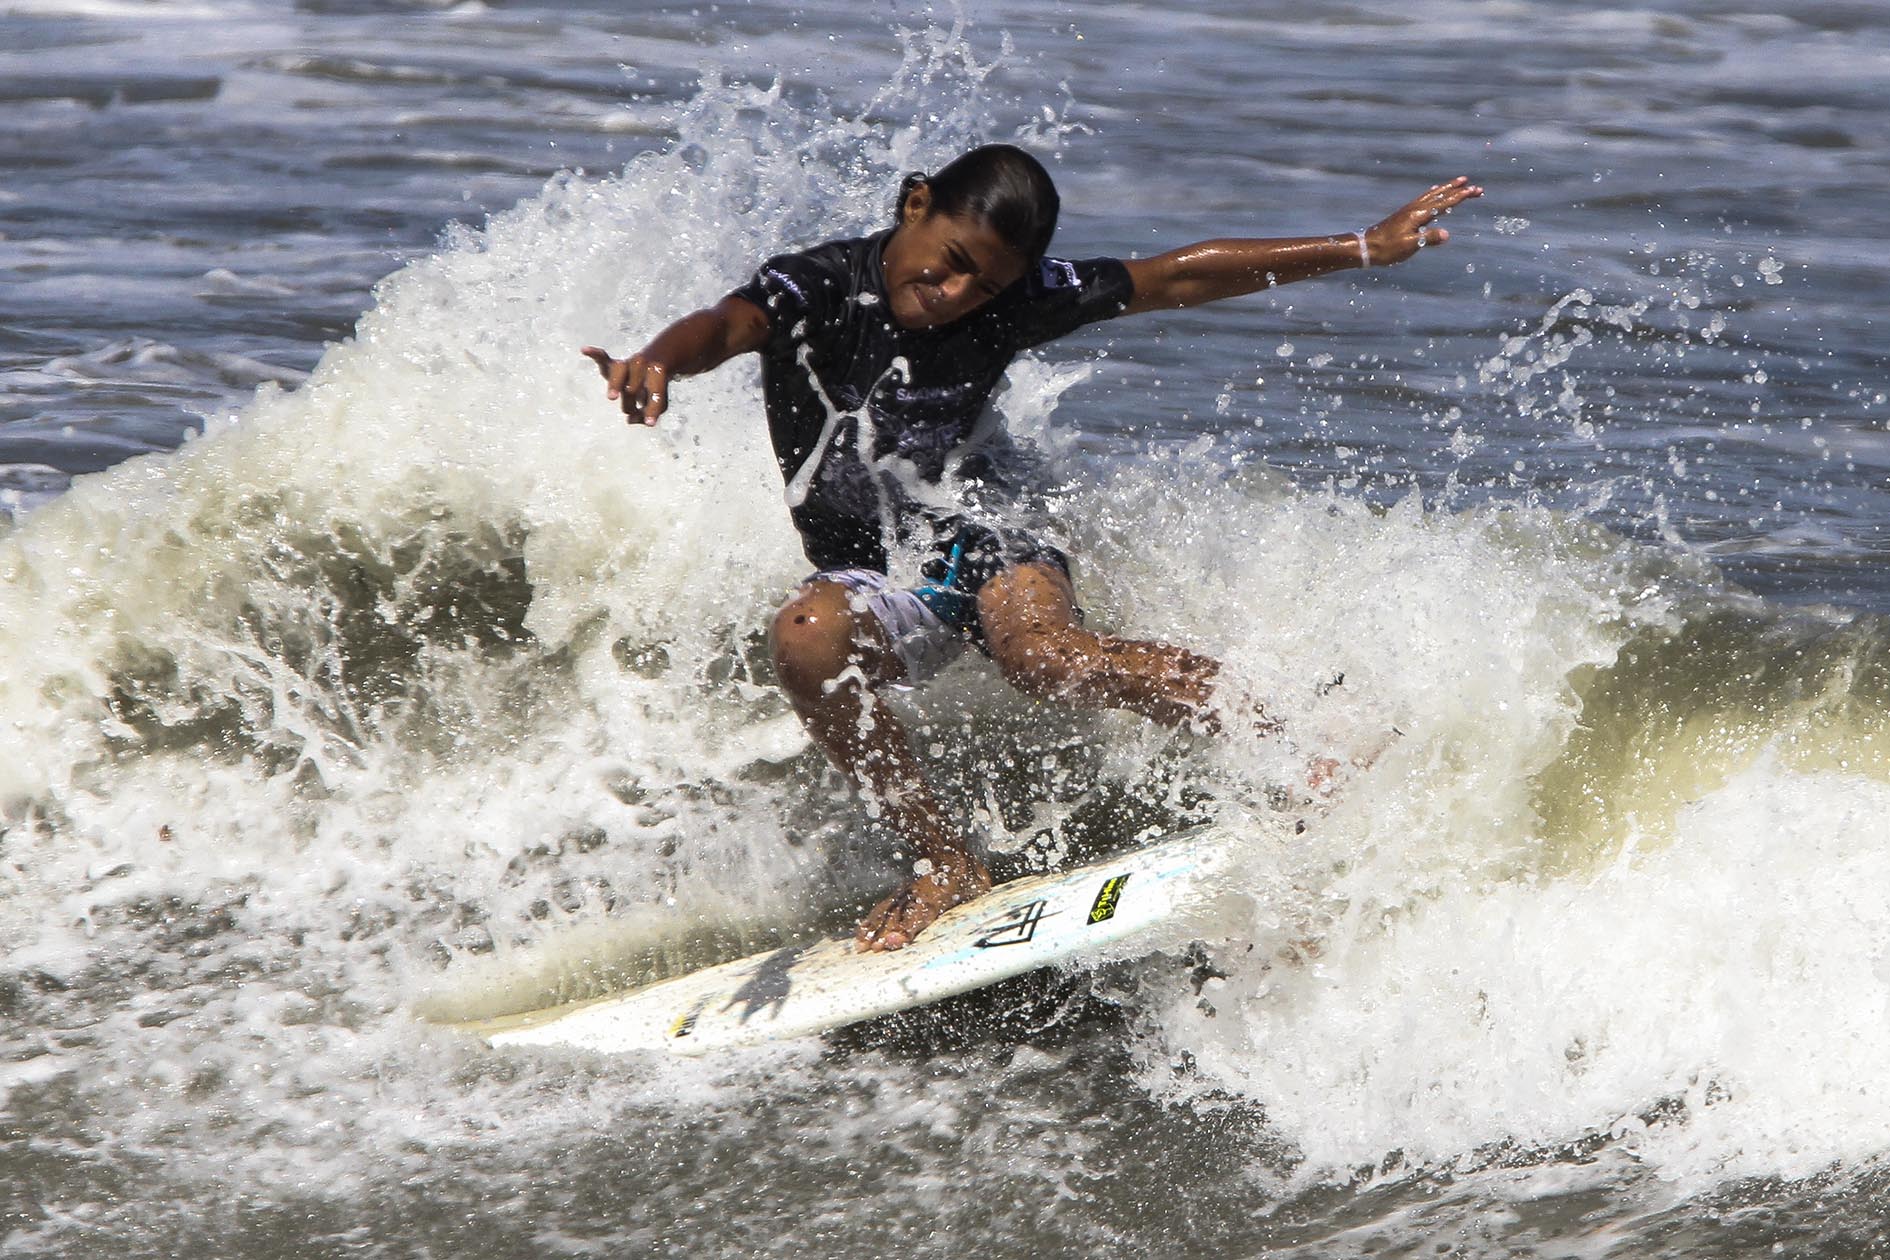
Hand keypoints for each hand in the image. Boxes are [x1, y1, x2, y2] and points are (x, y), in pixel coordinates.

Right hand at [580, 345, 669, 425]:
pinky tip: (584, 350)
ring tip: (612, 397)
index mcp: (659, 374)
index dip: (652, 409)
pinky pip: (603, 358)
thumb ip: (647, 413)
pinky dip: (595, 354)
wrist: (656, 361)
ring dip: (615, 384)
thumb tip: (629, 420)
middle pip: (634, 387)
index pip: (654, 393)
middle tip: (632, 411)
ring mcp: (628, 364)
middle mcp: (643, 366)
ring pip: (619, 373)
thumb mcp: (660, 403)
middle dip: (632, 401)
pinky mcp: (614, 365)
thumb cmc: (657, 388)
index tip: (650, 423)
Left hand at [1363, 177, 1482, 267]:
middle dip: (1458, 190)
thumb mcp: (1409, 246)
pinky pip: (1424, 198)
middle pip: (1441, 195)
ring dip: (1447, 188)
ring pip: (1433, 194)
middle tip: (1474, 186)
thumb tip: (1446, 234)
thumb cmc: (1387, 248)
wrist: (1366, 247)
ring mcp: (1409, 210)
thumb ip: (1428, 239)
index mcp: (1419, 215)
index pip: (1444, 202)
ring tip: (1459, 182)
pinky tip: (1434, 192)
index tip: (1475, 190)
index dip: (1461, 196)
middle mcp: (1415, 208)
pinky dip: (1434, 193)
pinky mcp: (1405, 213)